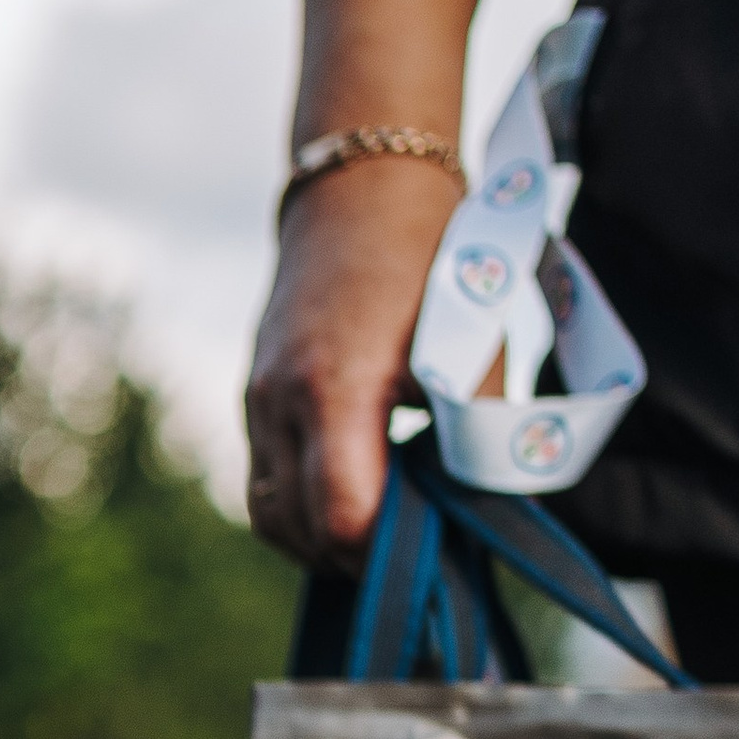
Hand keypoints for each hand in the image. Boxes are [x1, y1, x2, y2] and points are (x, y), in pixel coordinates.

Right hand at [245, 158, 461, 570]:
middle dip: (357, 554)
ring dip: (323, 541)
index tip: (431, 550)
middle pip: (302, 532)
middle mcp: (280, 403)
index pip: (345, 518)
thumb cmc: (430, 258)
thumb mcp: (471, 345)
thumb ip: (474, 433)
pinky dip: (304, 511)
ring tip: (380, 530)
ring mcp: (257, 404)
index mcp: (335, 388)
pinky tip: (353, 496)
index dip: (387, 552)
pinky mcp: (253, 402)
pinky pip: (266, 486)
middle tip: (414, 549)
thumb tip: (485, 513)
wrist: (361, 184)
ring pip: (273, 519)